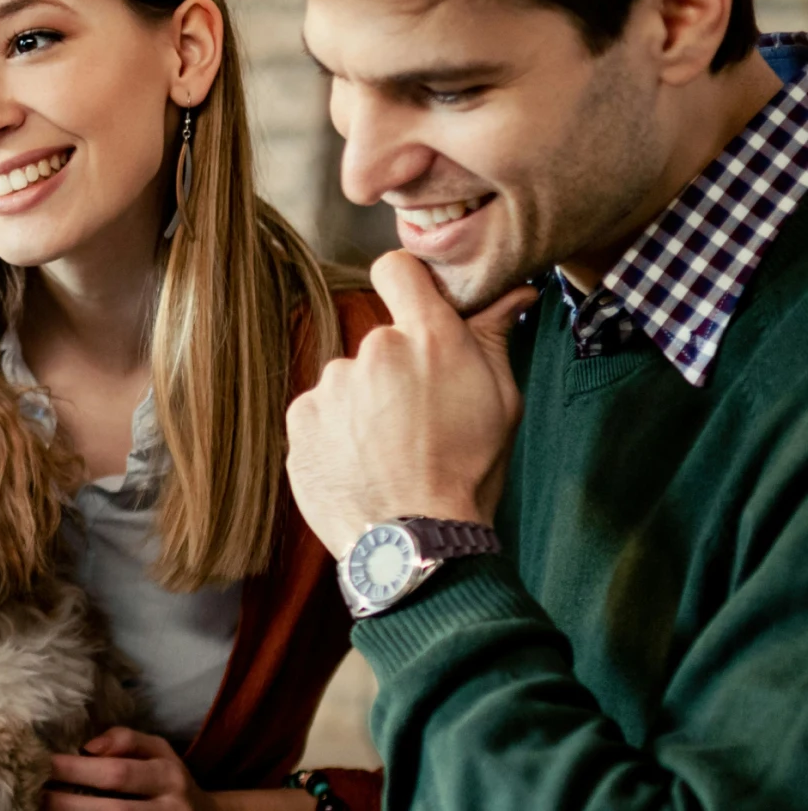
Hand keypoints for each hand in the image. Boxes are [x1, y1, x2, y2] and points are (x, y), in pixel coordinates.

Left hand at [285, 250, 534, 558]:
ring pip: (347, 382)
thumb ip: (495, 337)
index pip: (397, 268)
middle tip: (417, 418)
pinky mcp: (299, 420)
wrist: (413, 542)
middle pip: (378, 342)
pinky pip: (319, 413)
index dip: (405, 283)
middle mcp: (373, 351)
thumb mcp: (502, 402)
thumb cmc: (468, 472)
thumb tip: (512, 292)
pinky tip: (360, 465)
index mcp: (428, 336)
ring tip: (388, 452)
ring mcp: (330, 386)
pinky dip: (335, 433)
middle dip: (395, 370)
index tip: (413, 306)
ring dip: (364, 405)